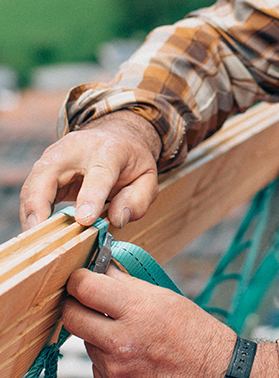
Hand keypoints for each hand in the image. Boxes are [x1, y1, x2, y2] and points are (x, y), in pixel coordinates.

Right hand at [20, 111, 161, 230]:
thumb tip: (117, 219)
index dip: (91, 197)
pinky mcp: (44, 169)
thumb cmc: (131, 160)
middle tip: (40, 233)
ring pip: (33, 183)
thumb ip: (138, 199)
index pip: (99, 172)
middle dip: (40, 203)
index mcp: (110, 149)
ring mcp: (55, 156)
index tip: (84, 220)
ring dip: (30, 212)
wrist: (116, 137)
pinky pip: (31, 192)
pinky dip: (30, 213)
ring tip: (35, 239)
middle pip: (49, 172)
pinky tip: (36, 231)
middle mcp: (77, 148)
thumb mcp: (148, 177)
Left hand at [63, 264, 235, 377]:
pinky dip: (108, 358)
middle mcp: (121, 340)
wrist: (212, 374)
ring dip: (97, 333)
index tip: (80, 278)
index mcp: (138, 310)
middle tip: (85, 301)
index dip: (78, 279)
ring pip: (86, 341)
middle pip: (72, 317)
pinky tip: (132, 355)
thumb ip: (127, 284)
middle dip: (75, 305)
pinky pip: (96, 365)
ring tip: (127, 333)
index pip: (86, 288)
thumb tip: (100, 269)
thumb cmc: (193, 330)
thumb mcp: (164, 297)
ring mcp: (115, 368)